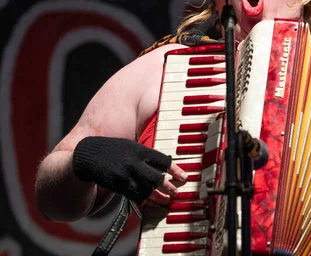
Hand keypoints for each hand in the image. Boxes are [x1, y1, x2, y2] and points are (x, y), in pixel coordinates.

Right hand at [72, 136, 187, 203]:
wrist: (87, 155)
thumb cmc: (112, 150)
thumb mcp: (130, 146)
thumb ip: (145, 155)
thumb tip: (163, 163)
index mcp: (139, 150)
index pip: (163, 160)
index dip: (175, 170)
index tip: (184, 177)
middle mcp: (133, 163)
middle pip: (156, 178)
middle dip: (168, 187)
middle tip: (177, 192)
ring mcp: (125, 175)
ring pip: (146, 190)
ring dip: (158, 197)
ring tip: (167, 201)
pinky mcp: (117, 185)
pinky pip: (134, 196)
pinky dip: (144, 200)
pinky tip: (150, 202)